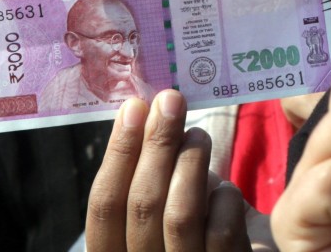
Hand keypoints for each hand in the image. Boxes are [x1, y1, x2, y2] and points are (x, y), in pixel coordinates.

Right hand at [86, 90, 270, 251]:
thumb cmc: (195, 231)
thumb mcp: (160, 210)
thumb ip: (147, 177)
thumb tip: (146, 112)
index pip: (104, 207)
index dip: (117, 153)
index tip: (133, 107)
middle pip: (142, 204)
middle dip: (156, 143)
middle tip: (171, 100)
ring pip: (180, 215)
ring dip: (190, 162)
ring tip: (198, 135)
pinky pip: (221, 231)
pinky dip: (225, 199)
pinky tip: (227, 190)